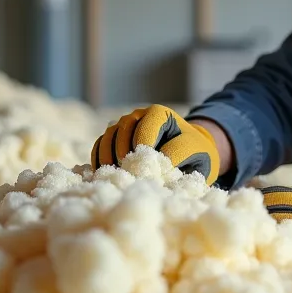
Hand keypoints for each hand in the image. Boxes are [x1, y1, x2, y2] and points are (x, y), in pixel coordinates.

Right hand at [91, 105, 221, 185]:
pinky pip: (98, 148)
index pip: (145, 127)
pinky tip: (108, 177)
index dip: (143, 147)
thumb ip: (177, 154)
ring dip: (110, 160)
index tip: (147, 168)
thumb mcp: (193, 150)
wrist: (187, 154)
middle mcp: (136, 116)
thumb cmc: (192, 152)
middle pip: (122, 132)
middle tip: (132, 177)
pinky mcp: (110, 142)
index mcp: (158, 113)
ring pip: (107, 140)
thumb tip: (153, 167)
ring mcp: (120, 127)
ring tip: (121, 179)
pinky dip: (99, 162)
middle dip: (125, 156)